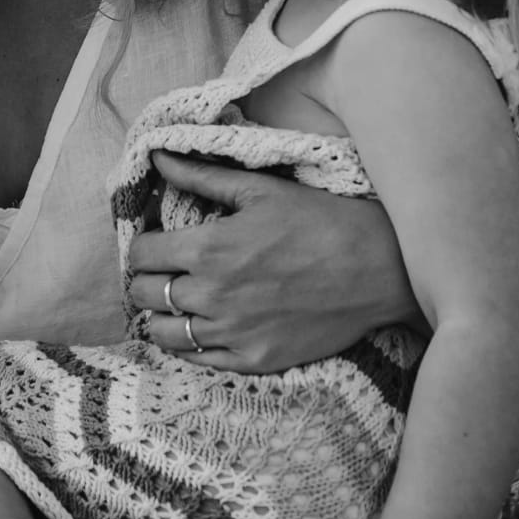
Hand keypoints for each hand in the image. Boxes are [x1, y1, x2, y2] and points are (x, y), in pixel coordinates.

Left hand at [123, 152, 417, 373]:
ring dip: (162, 315)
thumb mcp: (261, 189)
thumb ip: (201, 176)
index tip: (157, 243)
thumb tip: (157, 157)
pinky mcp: (253, 360)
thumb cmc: (321, 220)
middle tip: (165, 271)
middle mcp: (212, 295)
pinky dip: (191, 344)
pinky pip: (197, 361)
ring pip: (162, 333)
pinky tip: (205, 326)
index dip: (143, 246)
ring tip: (180, 302)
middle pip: (143, 295)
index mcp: (208, 248)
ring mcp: (231, 333)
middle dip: (147, 279)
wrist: (378, 269)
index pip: (140, 254)